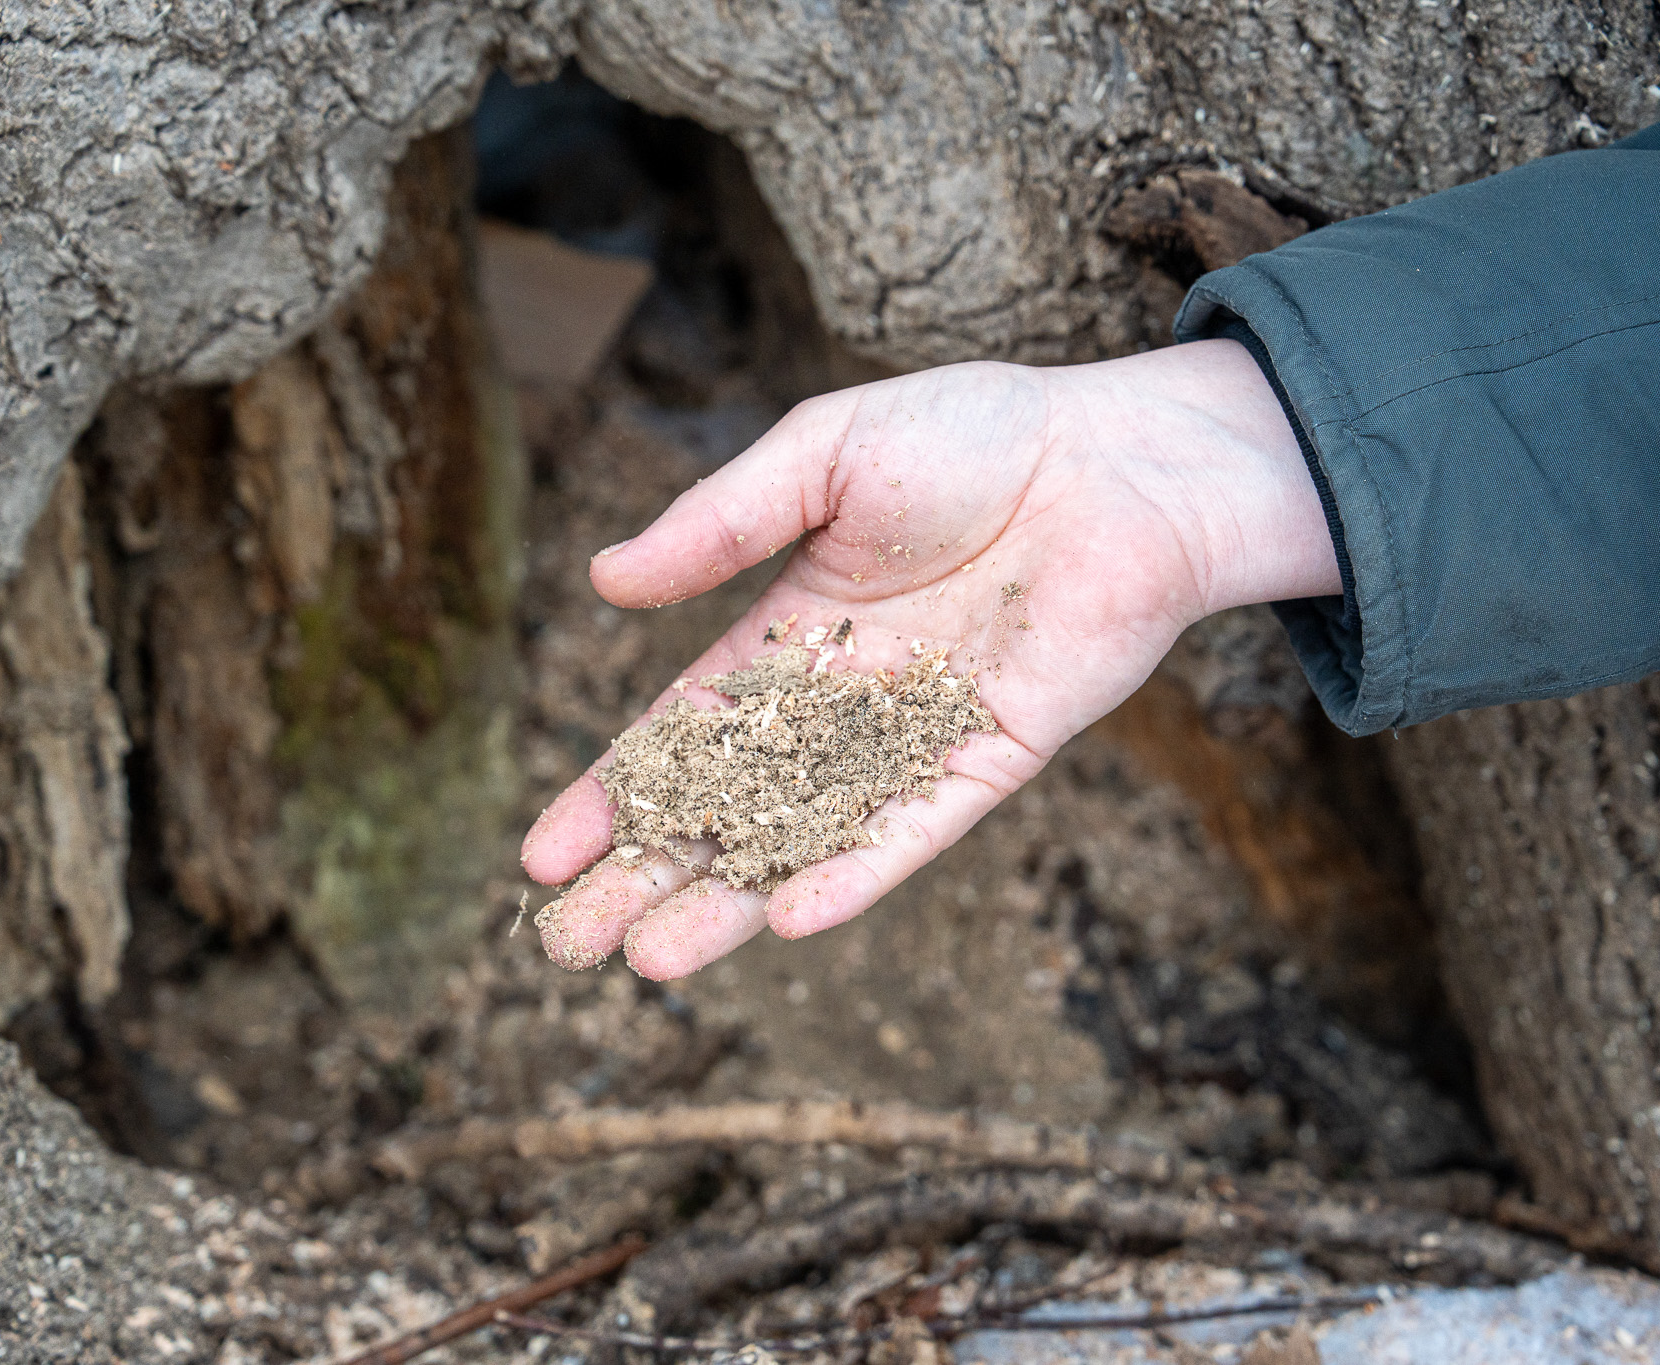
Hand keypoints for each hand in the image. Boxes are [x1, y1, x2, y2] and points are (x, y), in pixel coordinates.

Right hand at [521, 338, 1337, 978]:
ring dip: (734, 899)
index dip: (615, 793)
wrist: (1116, 460)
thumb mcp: (823, 455)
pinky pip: (915, 833)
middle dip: (650, 872)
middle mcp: (843, 701)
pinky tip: (790, 920)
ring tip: (653, 961)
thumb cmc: (973, 434)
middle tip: (572, 946)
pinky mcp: (990, 762)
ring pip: (807, 837)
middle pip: (728, 806)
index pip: (683, 731)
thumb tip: (604, 579)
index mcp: (789, 630)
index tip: (543, 857)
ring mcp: (914, 739)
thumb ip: (722, 523)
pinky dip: (857, 875)